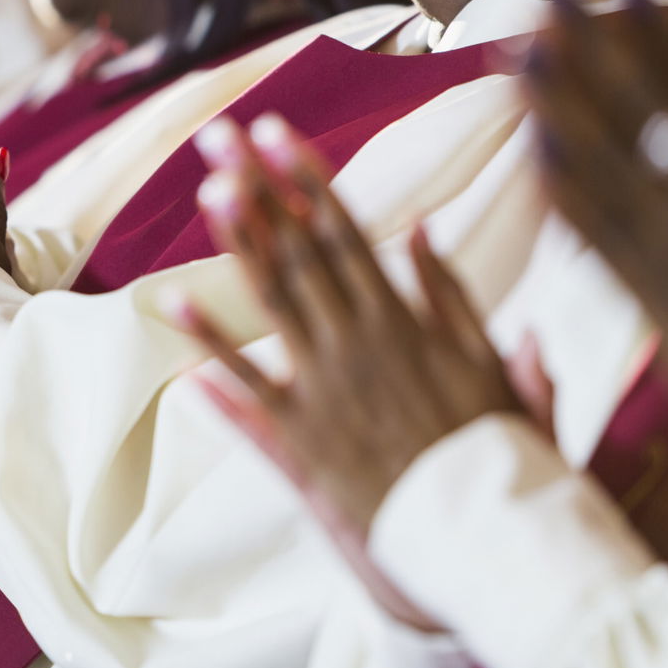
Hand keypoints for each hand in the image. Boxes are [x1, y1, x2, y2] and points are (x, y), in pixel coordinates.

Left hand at [169, 114, 528, 629]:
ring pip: (271, 302)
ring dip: (236, 243)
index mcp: (401, 319)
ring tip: (203, 190)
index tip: (276, 130)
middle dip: (258, 188)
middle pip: (297, 250)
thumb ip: (452, 294)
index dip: (305, 177)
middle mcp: (356, 342)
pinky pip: (247, 386)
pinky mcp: (302, 437)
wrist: (481, 537)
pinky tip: (172, 302)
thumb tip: (424, 227)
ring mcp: (324, 388)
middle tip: (219, 137)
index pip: (343, 230)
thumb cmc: (494, 450)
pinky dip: (210, 346)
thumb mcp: (488, 361)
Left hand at [526, 0, 667, 418]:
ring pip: (611, 171)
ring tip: (524, 63)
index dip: (666, 41)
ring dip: (563, 113)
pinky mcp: (656, 302)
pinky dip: (570, 200)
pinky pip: (604, 244)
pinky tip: (535, 160)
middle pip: (646, 118)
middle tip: (552, 3)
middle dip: (596, 57)